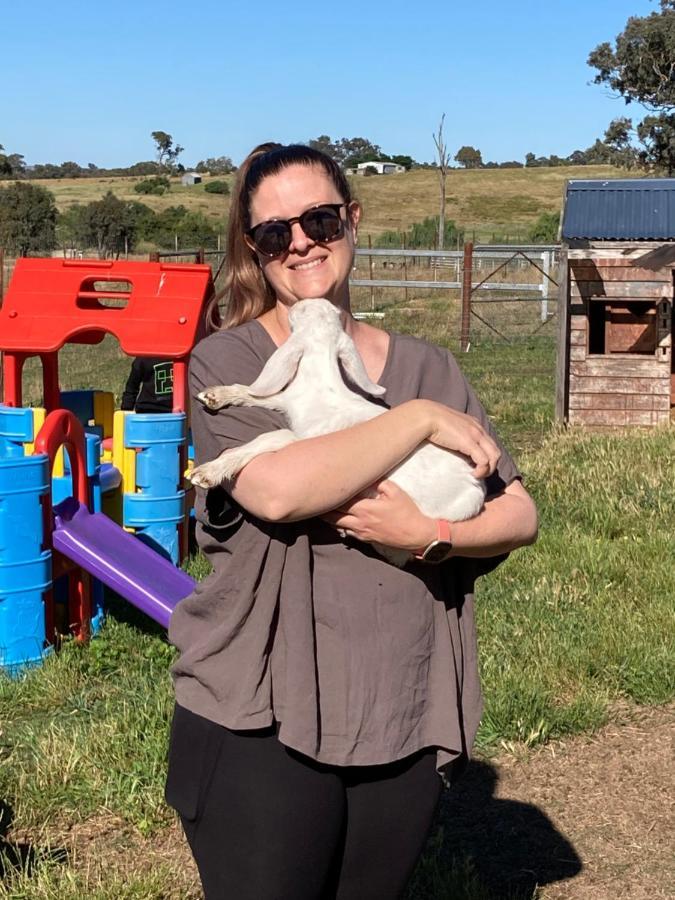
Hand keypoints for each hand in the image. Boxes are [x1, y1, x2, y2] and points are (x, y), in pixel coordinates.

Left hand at [322, 480, 436, 550]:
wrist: (415, 534)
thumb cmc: (407, 512)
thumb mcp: (396, 492)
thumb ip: (379, 482)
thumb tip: (367, 476)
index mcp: (365, 508)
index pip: (342, 499)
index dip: (331, 493)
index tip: (321, 485)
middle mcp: (359, 521)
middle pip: (333, 514)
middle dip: (322, 507)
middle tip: (312, 498)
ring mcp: (361, 532)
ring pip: (337, 525)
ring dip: (327, 517)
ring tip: (317, 510)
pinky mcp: (365, 539)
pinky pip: (346, 533)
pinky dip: (338, 526)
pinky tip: (334, 521)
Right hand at [419, 401, 499, 478]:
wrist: (426, 416)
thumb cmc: (431, 421)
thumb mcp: (448, 426)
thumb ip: (454, 433)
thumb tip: (450, 443)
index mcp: (474, 424)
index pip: (489, 442)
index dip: (486, 456)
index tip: (475, 465)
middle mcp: (478, 429)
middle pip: (495, 451)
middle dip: (491, 465)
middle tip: (478, 473)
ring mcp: (476, 435)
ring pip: (494, 457)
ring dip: (488, 469)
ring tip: (476, 475)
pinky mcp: (470, 443)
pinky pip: (484, 461)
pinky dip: (481, 470)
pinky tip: (472, 474)